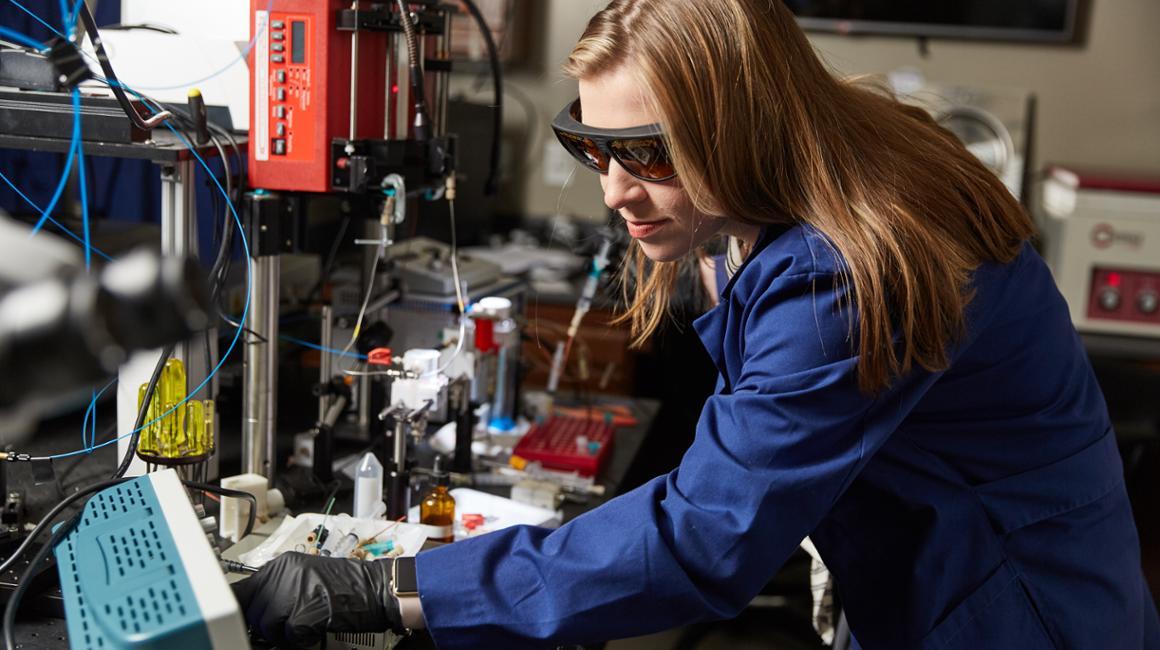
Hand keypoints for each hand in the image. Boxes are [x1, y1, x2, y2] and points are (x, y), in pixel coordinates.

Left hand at [230, 552, 402, 648]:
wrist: (376, 588)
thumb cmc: (347, 584)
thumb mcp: (305, 576)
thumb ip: (279, 587)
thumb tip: (255, 608)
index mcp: (282, 564)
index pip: (241, 589)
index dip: (242, 608)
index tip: (242, 619)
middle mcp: (283, 574)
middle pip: (252, 610)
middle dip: (265, 624)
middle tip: (285, 627)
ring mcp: (292, 592)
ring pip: (267, 626)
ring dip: (284, 633)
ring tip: (304, 625)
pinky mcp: (302, 612)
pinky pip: (288, 636)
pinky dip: (301, 639)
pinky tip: (316, 627)